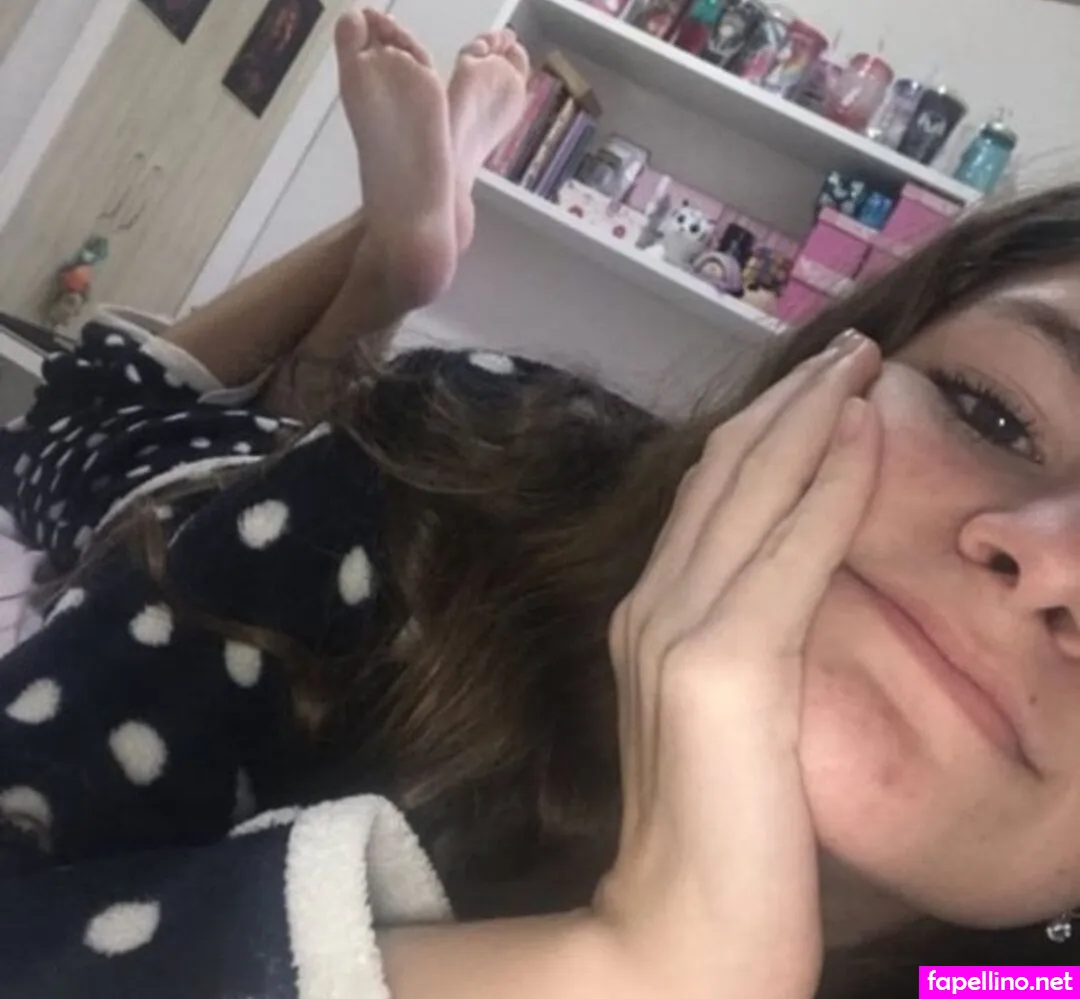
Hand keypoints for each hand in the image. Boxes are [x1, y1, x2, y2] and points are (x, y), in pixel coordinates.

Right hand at [594, 331, 882, 998]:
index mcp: (650, 616)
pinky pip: (791, 548)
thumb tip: (777, 582)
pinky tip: (865, 433)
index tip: (816, 389)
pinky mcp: (724, 663)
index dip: (764, 432)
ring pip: (753, 490)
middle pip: (725, 473)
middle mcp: (652, 604)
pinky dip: (830, 482)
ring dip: (813, 416)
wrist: (678, 930)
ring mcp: (680, 628)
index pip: (709, 498)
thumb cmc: (712, 834)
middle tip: (848, 348)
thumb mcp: (720, 713)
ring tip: (860, 362)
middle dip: (791, 401)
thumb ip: (733, 638)